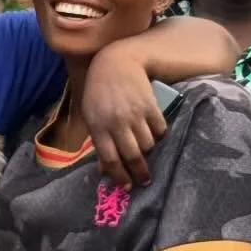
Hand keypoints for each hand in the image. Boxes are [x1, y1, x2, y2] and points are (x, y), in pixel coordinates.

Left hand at [79, 41, 165, 185]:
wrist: (116, 63)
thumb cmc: (99, 93)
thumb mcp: (91, 116)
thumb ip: (98, 141)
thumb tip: (105, 169)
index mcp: (98, 127)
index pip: (110, 160)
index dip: (119, 176)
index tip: (126, 187)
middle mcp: (117, 123)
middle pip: (132, 156)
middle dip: (140, 173)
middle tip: (145, 181)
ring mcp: (135, 114)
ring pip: (148, 144)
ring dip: (149, 154)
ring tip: (148, 155)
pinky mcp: (151, 106)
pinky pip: (160, 130)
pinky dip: (159, 137)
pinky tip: (155, 137)